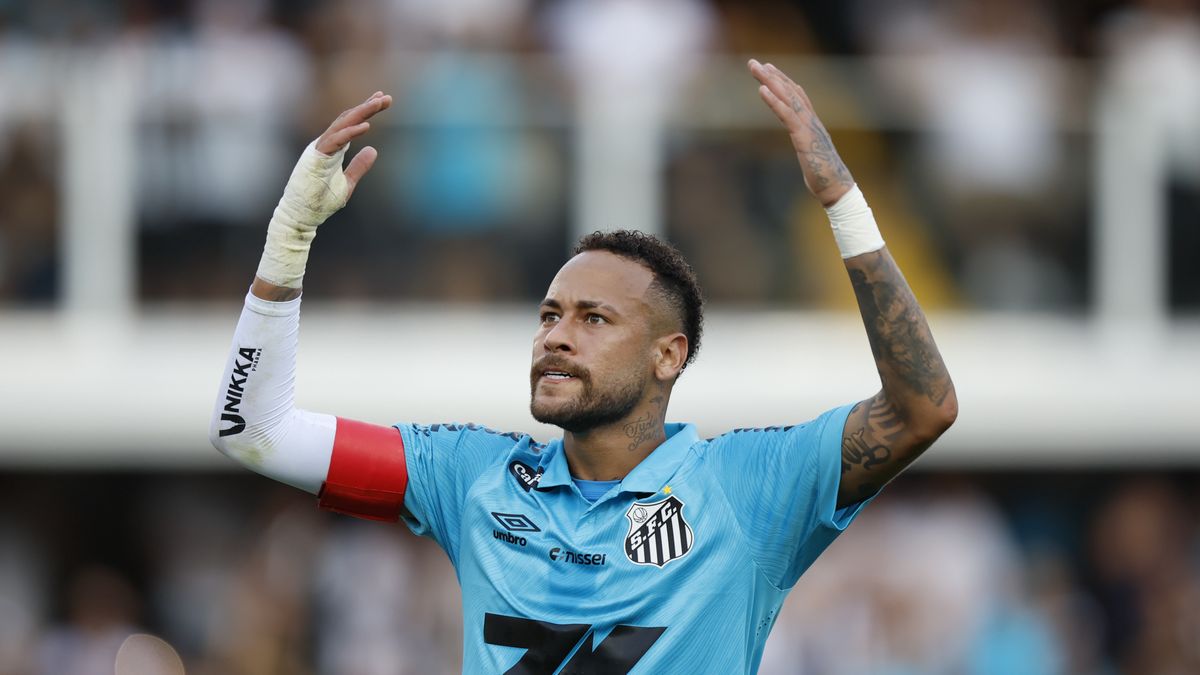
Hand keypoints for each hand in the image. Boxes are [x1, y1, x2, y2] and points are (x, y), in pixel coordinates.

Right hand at [314, 91, 392, 202]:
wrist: (302, 215)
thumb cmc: (321, 200)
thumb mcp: (347, 182)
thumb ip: (359, 166)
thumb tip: (373, 150)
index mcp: (333, 147)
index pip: (351, 124)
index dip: (366, 110)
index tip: (382, 99)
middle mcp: (326, 143)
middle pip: (348, 119)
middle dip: (367, 106)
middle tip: (386, 97)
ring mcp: (320, 149)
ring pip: (342, 125)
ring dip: (361, 113)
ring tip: (379, 103)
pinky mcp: (316, 158)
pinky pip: (335, 141)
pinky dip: (350, 132)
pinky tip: (366, 126)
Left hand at [749, 59, 852, 206]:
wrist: (836, 188)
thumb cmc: (824, 176)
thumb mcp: (811, 156)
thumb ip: (806, 145)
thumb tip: (804, 145)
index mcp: (812, 124)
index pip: (796, 96)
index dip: (783, 81)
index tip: (769, 69)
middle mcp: (811, 120)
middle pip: (790, 91)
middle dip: (771, 76)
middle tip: (754, 62)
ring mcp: (808, 127)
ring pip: (788, 98)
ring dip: (770, 81)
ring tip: (756, 68)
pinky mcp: (803, 137)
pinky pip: (787, 115)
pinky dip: (774, 101)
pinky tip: (762, 90)